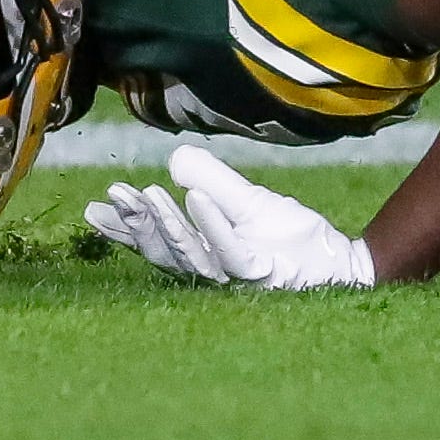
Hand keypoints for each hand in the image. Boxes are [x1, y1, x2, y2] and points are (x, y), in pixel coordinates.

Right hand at [85, 146, 374, 289]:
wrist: (342, 263)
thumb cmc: (290, 236)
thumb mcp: (246, 200)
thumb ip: (210, 180)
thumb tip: (173, 162)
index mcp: (203, 253)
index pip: (156, 240)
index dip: (125, 227)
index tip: (97, 207)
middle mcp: (214, 270)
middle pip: (166, 250)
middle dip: (138, 223)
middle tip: (113, 196)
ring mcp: (237, 277)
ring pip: (192, 253)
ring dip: (167, 222)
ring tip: (147, 193)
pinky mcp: (264, 275)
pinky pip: (233, 252)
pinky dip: (212, 226)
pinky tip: (196, 198)